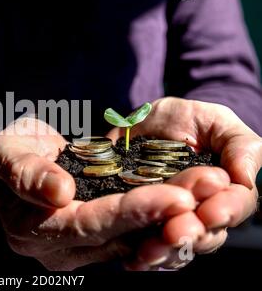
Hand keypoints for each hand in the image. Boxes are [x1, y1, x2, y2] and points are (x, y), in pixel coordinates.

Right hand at [0, 117, 201, 269]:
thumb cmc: (10, 152)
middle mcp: (57, 249)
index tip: (173, 195)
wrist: (16, 160)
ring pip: (130, 238)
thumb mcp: (6, 152)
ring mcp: (77, 249)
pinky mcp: (95, 241)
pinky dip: (160, 218)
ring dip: (170, 218)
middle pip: (116, 236)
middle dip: (162, 215)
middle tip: (204, 193)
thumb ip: (26, 173)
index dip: (130, 212)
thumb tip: (60, 194)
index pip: (86, 223)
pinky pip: (131, 234)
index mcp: (30, 230)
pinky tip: (188, 200)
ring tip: (207, 194)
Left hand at [107, 97, 260, 269]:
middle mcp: (201, 211)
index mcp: (225, 189)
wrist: (145, 123)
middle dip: (192, 235)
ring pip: (177, 248)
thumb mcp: (214, 120)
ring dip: (166, 251)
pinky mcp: (144, 222)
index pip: (236, 206)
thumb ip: (238, 145)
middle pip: (206, 235)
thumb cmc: (186, 119)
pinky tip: (133, 261)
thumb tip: (247, 180)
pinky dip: (143, 257)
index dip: (227, 211)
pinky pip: (146, 246)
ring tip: (149, 250)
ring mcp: (172, 219)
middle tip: (176, 232)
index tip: (211, 211)